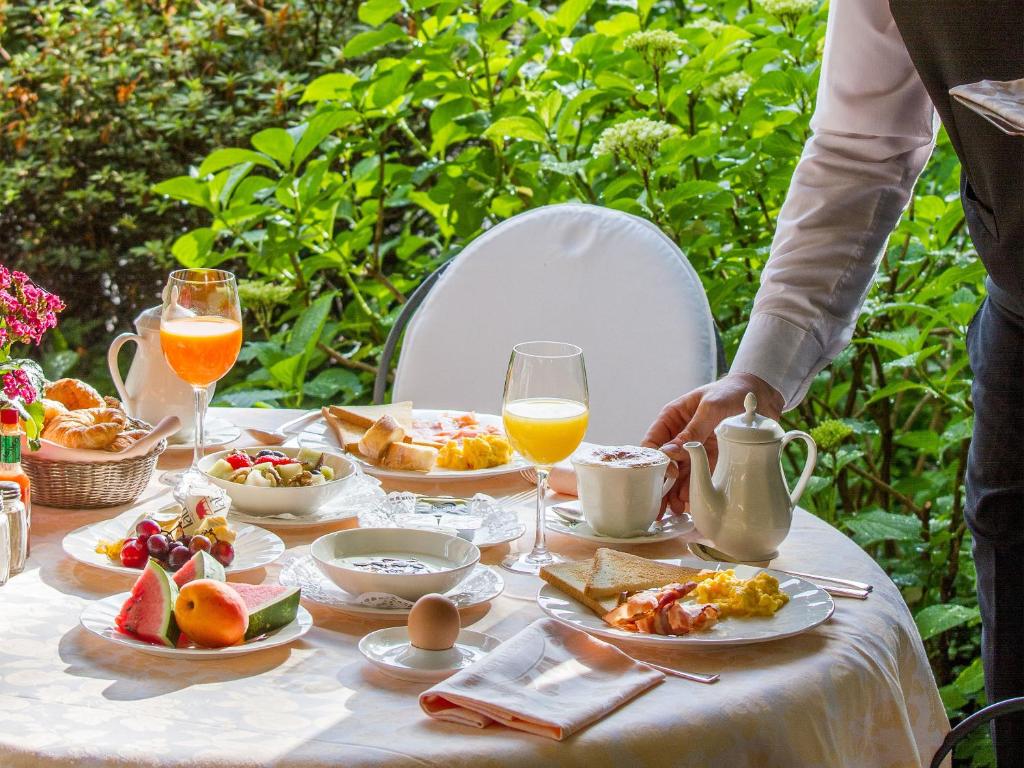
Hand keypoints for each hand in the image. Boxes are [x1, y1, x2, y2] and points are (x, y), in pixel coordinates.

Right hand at [642, 372, 783, 513]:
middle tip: (660, 509)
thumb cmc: (732, 392)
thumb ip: (692, 430)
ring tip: (676, 513)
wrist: (763, 396)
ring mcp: (696, 451)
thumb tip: (669, 452)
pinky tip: (693, 508)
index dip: (656, 461)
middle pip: (664, 465)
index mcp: (672, 420)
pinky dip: (695, 493)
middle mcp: (680, 437)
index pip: (653, 443)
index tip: (670, 474)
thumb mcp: (711, 407)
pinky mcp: (712, 462)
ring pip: (680, 476)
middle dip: (661, 486)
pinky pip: (700, 479)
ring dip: (676, 494)